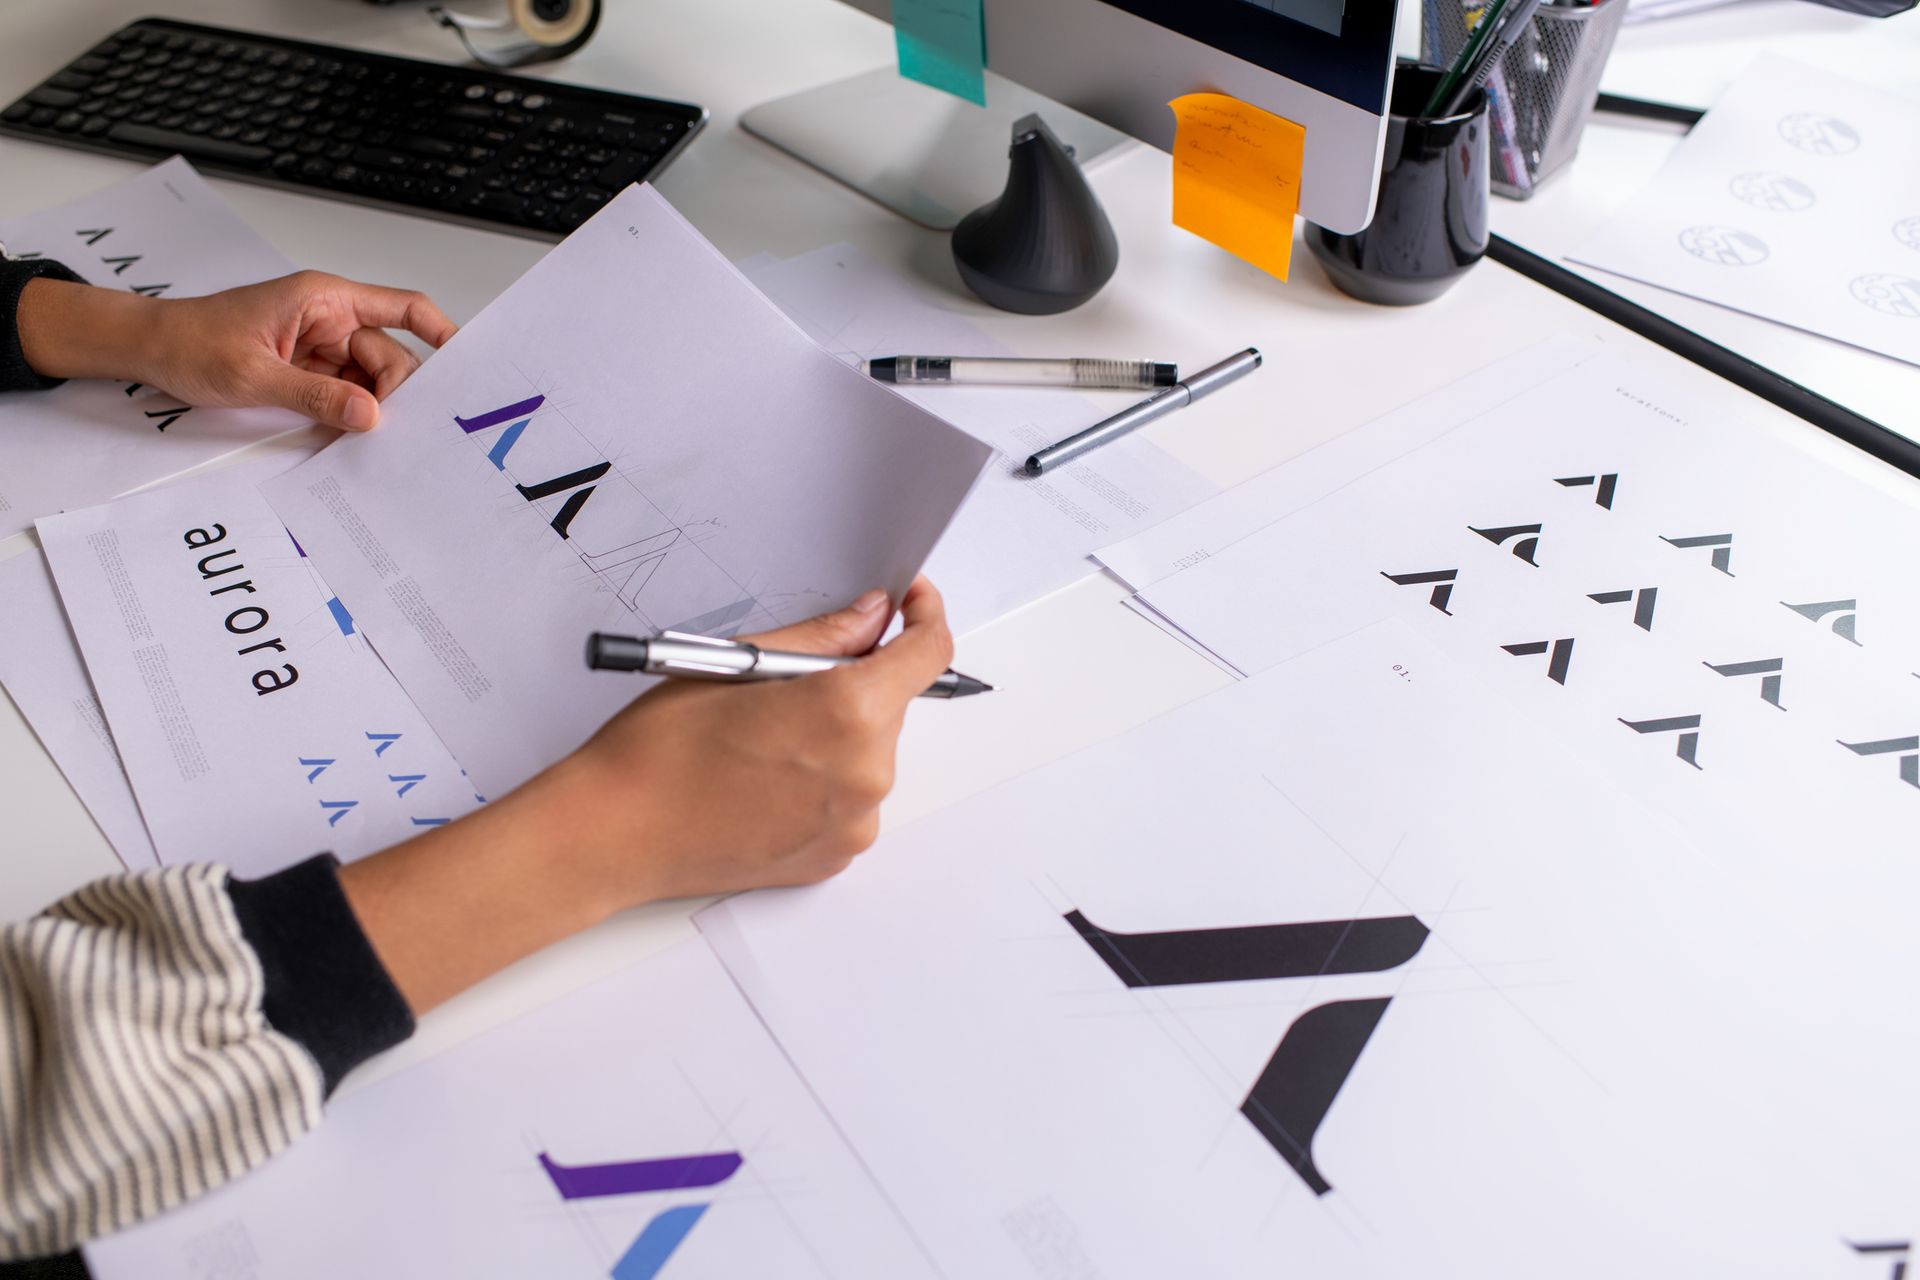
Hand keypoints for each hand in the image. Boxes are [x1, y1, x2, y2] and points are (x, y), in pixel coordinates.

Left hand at [16, 271, 456, 431]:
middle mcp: (330, 319)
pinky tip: (355, 439)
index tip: (465, 364)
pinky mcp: (311, 371)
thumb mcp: (252, 375)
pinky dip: (351, 416)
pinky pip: (346, 394)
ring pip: (371, 381)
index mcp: (323, 300)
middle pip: (390, 357)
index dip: (440, 332)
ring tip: (377, 444)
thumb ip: (315, 397)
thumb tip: (370, 416)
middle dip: (399, 394)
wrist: (149, 349)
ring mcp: (322, 347)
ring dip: (373, 410)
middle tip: (405, 432)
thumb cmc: (190, 342)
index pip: (401, 307)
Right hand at [337, 578, 956, 1013]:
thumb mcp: (740, 664)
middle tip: (784, 681)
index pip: (928, 654)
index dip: (924, 618)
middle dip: (855, 680)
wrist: (614, 834)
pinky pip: (850, 798)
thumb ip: (822, 637)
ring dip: (837, 733)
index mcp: (848, 714)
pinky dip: (822, 779)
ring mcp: (854, 823)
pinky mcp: (835, 855)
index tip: (911, 604)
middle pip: (892, 704)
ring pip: (870, 753)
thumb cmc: (659, 750)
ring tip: (760, 738)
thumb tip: (871, 616)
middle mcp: (866, 774)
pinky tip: (764, 777)